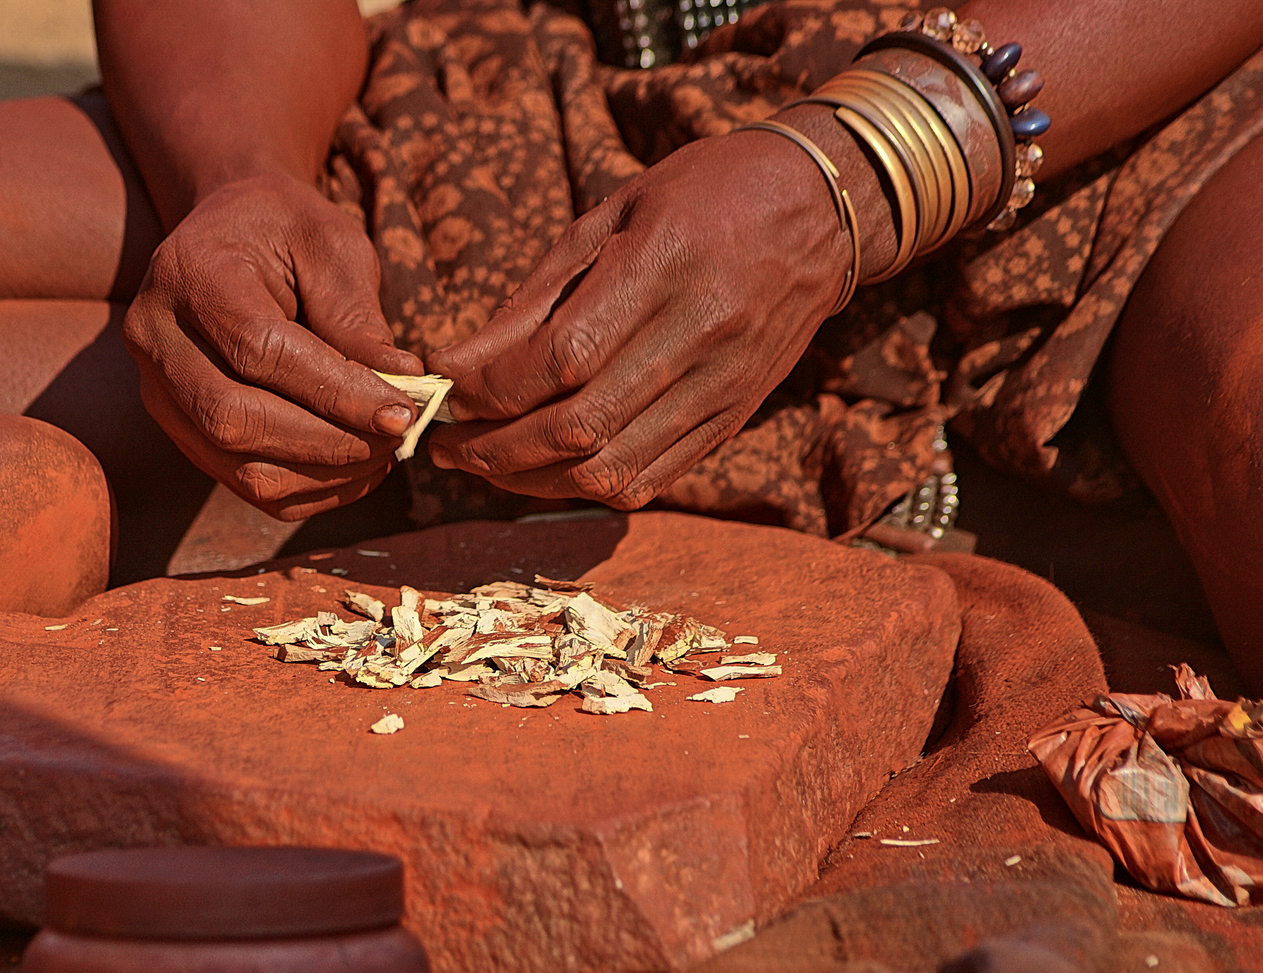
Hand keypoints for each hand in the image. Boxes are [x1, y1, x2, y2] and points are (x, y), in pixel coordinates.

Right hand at [124, 172, 422, 519]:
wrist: (228, 234)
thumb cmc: (286, 232)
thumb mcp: (330, 245)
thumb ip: (357, 315)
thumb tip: (402, 384)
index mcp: (189, 273)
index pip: (258, 351)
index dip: (334, 390)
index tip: (401, 410)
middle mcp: (154, 337)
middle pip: (235, 419)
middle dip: (328, 440)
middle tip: (397, 437)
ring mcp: (157, 391)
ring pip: (238, 464)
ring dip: (323, 473)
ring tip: (384, 455)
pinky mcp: (178, 429)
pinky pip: (242, 483)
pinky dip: (307, 490)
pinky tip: (355, 470)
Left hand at [426, 127, 854, 508]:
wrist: (820, 208)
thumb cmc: (700, 194)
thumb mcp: (610, 216)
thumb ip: (533, 298)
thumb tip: (453, 365)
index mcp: (665, 265)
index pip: (561, 357)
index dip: (489, 387)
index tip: (442, 387)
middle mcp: (701, 333)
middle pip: (581, 426)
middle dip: (494, 447)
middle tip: (443, 442)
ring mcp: (722, 385)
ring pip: (611, 468)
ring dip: (530, 479)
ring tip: (482, 461)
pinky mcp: (732, 418)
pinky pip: (650, 479)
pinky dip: (584, 486)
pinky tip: (543, 468)